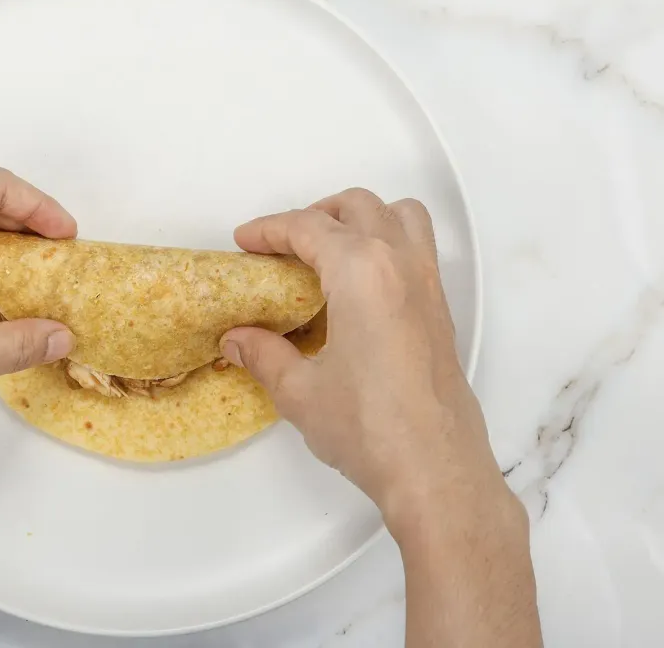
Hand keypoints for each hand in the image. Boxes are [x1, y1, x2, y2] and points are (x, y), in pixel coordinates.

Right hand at [220, 188, 508, 523]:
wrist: (435, 470)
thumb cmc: (369, 428)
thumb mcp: (299, 391)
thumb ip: (263, 354)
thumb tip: (237, 340)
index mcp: (362, 272)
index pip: (308, 228)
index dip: (269, 230)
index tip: (244, 242)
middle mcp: (400, 265)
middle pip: (356, 207)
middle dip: (312, 216)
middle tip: (278, 246)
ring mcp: (427, 286)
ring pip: (398, 215)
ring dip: (360, 217)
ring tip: (327, 247)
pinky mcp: (441, 311)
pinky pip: (416, 248)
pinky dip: (385, 243)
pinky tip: (358, 285)